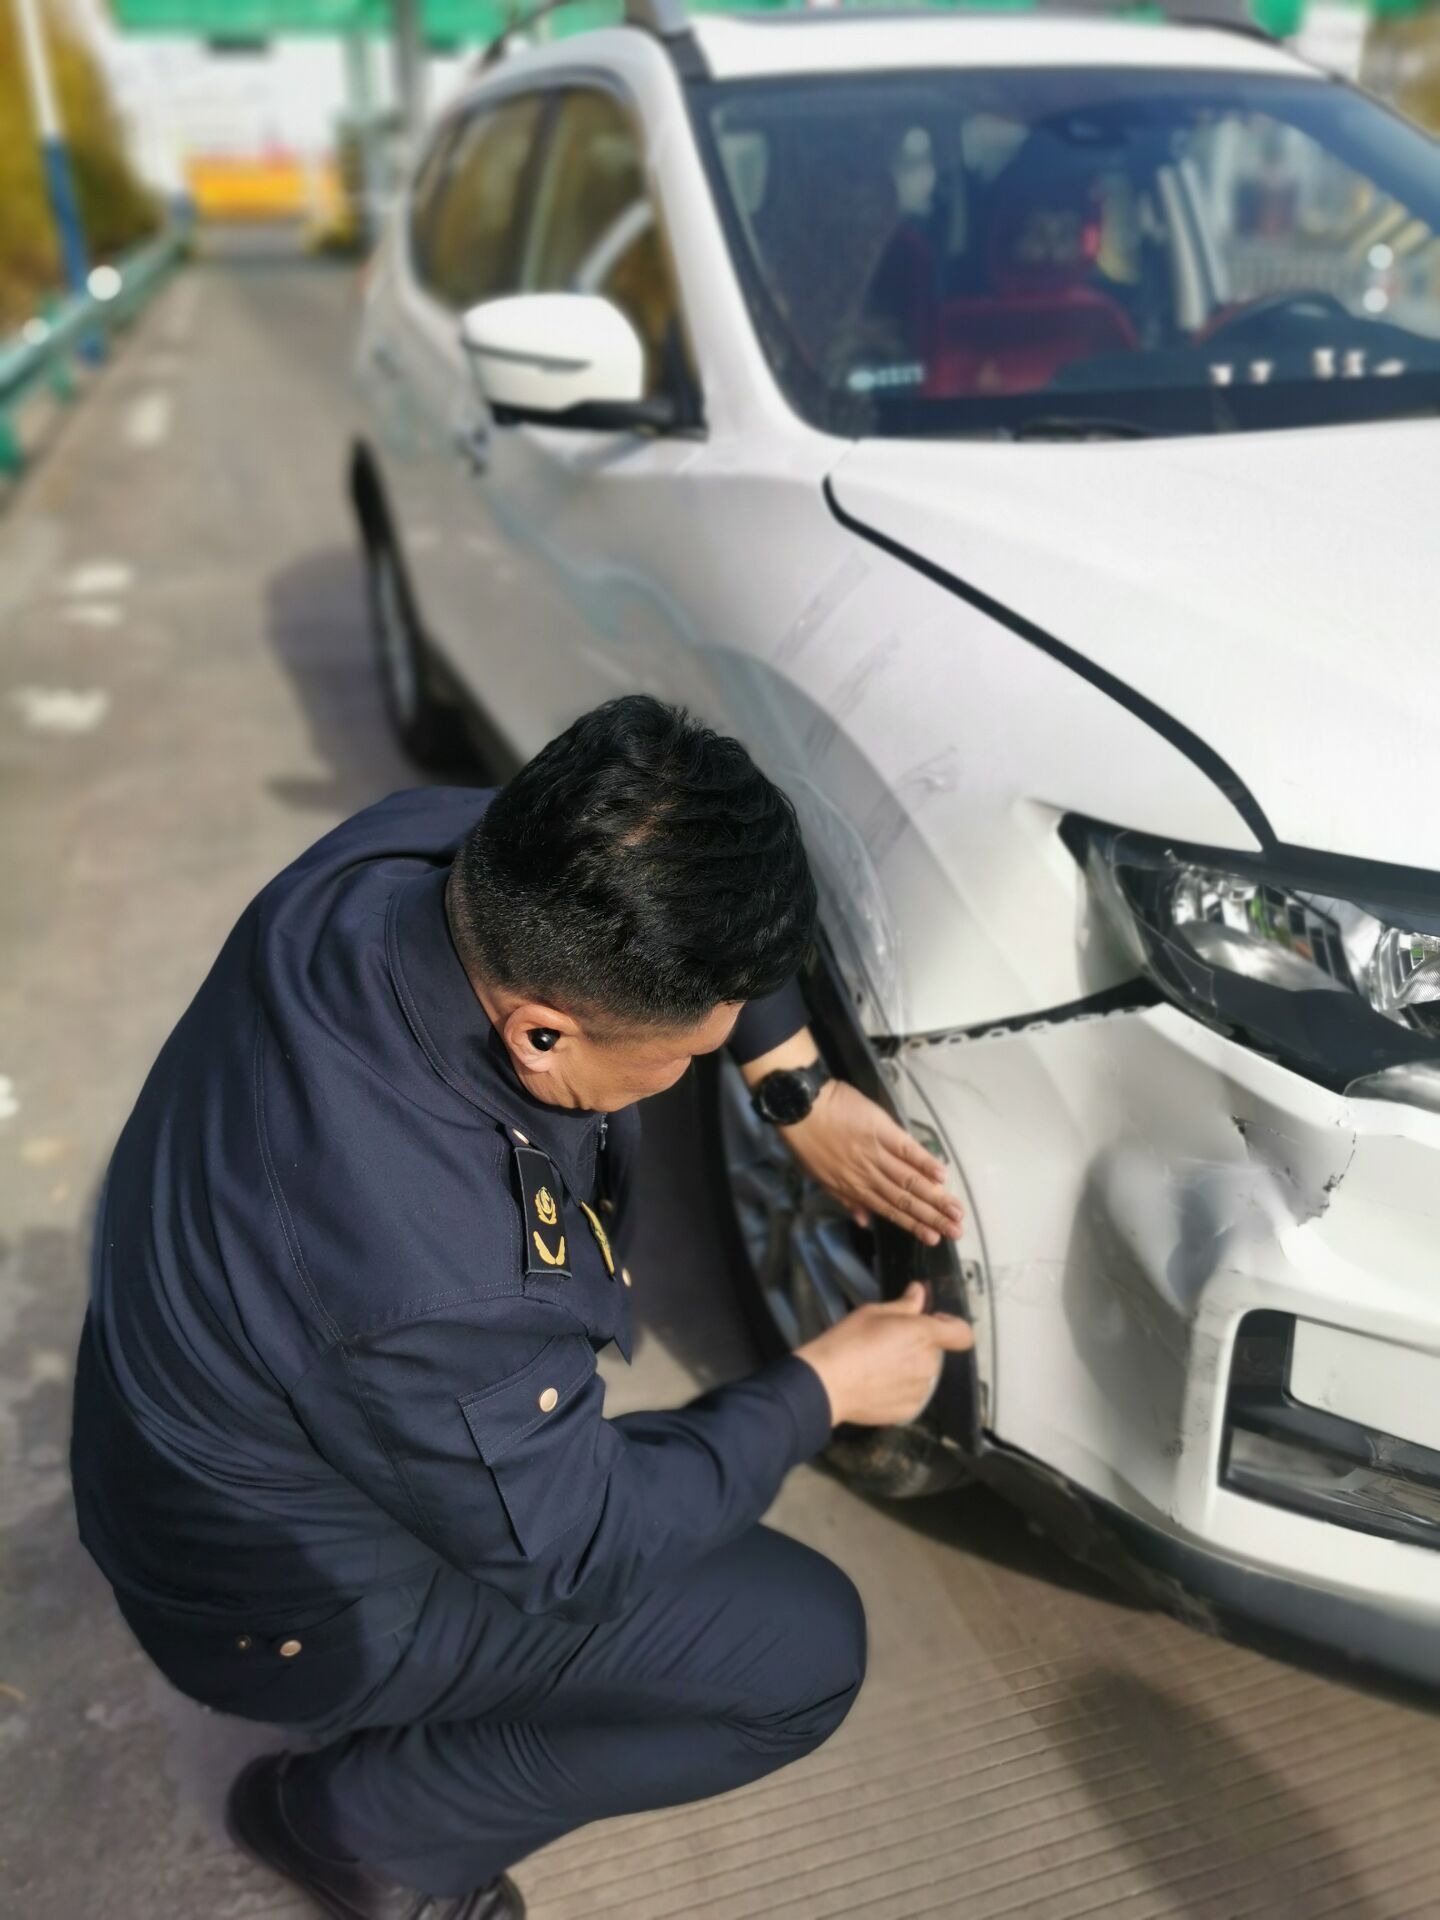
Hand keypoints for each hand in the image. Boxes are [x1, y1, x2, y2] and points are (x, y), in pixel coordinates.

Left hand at [781, 1078, 964, 1247]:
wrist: (801, 1109)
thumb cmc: (807, 1142)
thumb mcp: (820, 1177)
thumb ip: (846, 1199)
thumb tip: (864, 1221)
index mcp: (854, 1187)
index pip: (890, 1211)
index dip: (914, 1226)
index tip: (934, 1238)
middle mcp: (869, 1175)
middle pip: (906, 1200)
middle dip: (933, 1217)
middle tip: (956, 1230)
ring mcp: (876, 1153)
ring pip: (910, 1179)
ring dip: (935, 1196)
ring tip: (956, 1210)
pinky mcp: (881, 1130)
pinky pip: (906, 1149)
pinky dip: (925, 1161)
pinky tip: (942, 1174)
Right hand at [796, 1282, 974, 1427]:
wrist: (826, 1384)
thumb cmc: (846, 1344)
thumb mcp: (873, 1312)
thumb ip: (904, 1305)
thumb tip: (918, 1293)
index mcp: (923, 1335)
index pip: (962, 1333)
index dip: (951, 1326)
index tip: (935, 1323)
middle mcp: (928, 1364)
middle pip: (936, 1352)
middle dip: (919, 1346)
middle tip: (890, 1343)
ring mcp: (920, 1390)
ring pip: (924, 1374)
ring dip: (910, 1369)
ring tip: (880, 1366)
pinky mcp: (910, 1410)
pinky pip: (913, 1395)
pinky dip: (901, 1389)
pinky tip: (878, 1383)